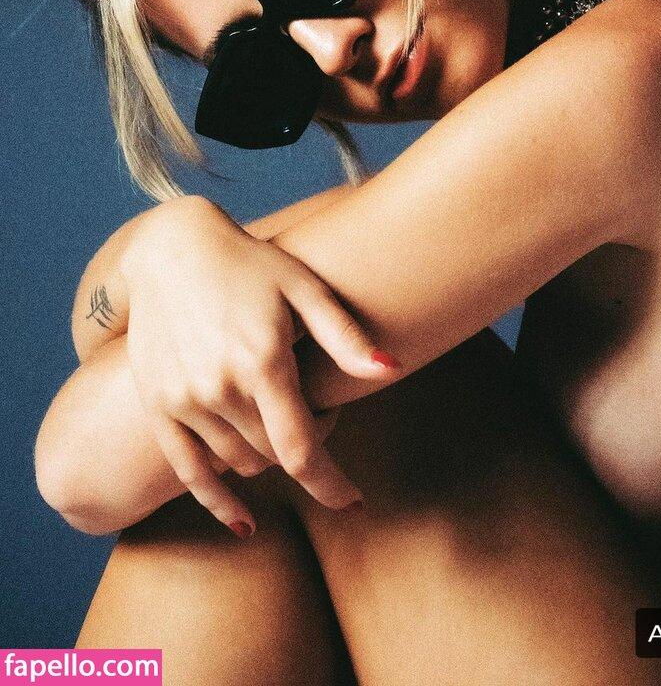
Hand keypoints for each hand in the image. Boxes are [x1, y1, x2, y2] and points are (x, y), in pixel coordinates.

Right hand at [120, 195, 400, 534]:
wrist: (172, 248)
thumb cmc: (252, 264)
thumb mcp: (304, 289)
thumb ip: (345, 336)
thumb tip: (392, 370)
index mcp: (262, 361)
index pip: (301, 450)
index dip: (331, 484)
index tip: (354, 500)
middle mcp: (219, 387)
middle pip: (274, 457)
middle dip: (307, 451)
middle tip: (321, 416)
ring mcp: (183, 399)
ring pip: (240, 463)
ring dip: (270, 458)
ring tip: (284, 420)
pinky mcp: (158, 404)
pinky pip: (189, 471)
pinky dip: (218, 500)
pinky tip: (244, 523)